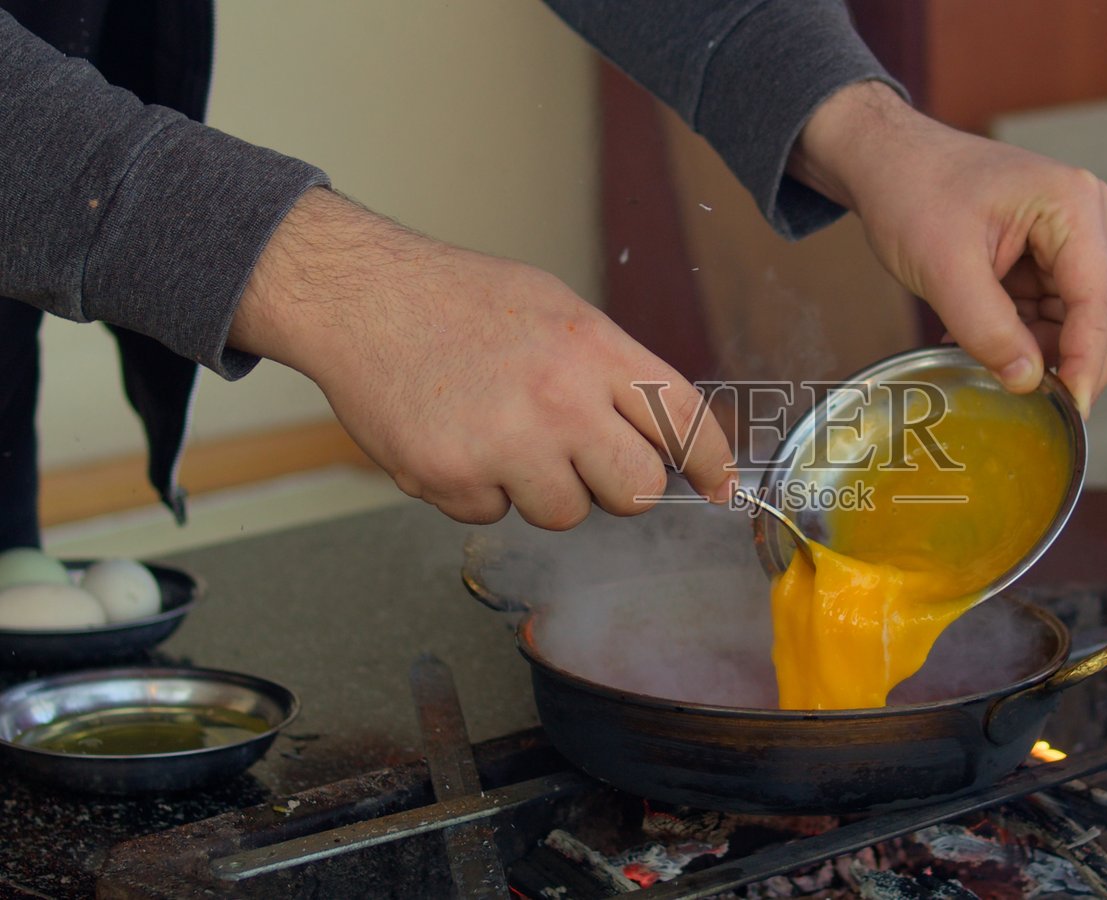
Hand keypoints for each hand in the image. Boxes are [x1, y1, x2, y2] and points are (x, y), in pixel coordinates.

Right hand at [228, 188, 734, 527]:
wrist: (360, 296)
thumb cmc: (459, 301)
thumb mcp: (556, 310)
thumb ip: (611, 370)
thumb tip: (664, 430)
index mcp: (592, 348)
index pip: (681, 418)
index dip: (709, 462)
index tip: (719, 486)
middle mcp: (559, 398)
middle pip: (636, 490)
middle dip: (619, 487)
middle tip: (585, 460)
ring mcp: (504, 443)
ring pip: (565, 514)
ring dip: (540, 489)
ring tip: (502, 435)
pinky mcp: (452, 477)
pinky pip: (493, 516)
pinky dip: (478, 491)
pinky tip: (456, 439)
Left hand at [789, 81, 1106, 415]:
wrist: (884, 159)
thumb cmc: (911, 191)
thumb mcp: (943, 267)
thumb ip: (987, 328)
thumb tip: (1028, 381)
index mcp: (1073, 206)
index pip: (1098, 300)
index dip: (1088, 361)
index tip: (1073, 412)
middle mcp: (1086, 216)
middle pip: (1101, 311)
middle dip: (1074, 364)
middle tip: (1048, 415)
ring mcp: (1070, 235)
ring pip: (1076, 318)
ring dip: (1041, 352)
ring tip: (990, 370)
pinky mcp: (1048, 253)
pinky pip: (1049, 311)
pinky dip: (1022, 338)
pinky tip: (982, 349)